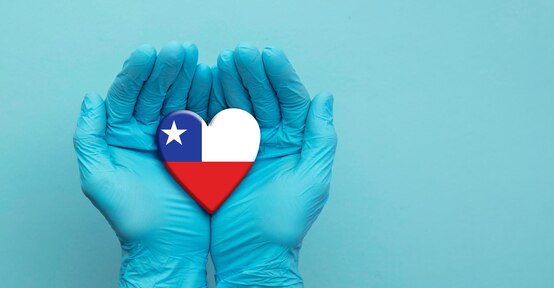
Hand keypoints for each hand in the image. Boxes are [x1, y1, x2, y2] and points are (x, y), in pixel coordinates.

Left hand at [73, 42, 213, 286]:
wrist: (169, 246)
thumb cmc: (133, 219)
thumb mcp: (99, 179)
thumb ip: (90, 138)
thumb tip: (92, 99)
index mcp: (121, 137)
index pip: (128, 96)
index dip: (138, 73)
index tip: (151, 53)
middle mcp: (147, 134)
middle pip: (156, 93)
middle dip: (168, 69)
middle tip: (181, 50)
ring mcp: (175, 140)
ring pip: (181, 101)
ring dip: (189, 79)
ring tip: (199, 60)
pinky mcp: (199, 148)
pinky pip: (203, 118)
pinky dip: (209, 100)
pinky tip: (213, 83)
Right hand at [210, 44, 336, 286]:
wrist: (252, 253)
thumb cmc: (285, 224)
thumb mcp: (311, 179)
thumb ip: (319, 137)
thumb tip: (325, 98)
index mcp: (296, 143)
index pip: (290, 101)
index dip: (280, 76)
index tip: (268, 54)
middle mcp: (273, 140)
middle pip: (264, 98)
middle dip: (253, 73)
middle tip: (240, 52)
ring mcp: (247, 147)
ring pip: (240, 106)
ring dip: (232, 83)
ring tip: (222, 61)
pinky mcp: (223, 157)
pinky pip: (218, 125)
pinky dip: (212, 104)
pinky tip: (206, 86)